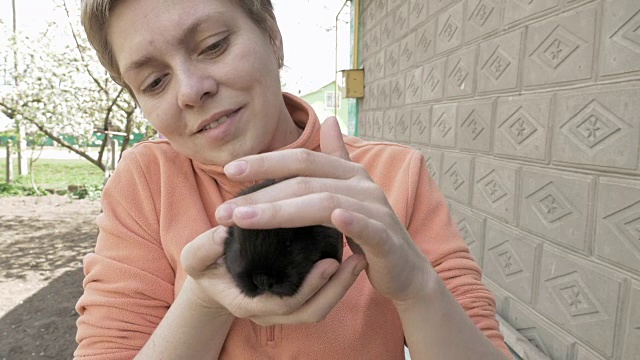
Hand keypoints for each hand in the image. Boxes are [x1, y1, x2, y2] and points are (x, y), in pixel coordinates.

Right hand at [180, 225, 365, 325]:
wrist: (212, 274)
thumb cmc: (207, 265)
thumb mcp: (196, 258)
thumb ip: (203, 249)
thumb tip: (222, 232)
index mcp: (248, 302)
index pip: (286, 304)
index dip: (310, 287)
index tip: (330, 262)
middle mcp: (270, 309)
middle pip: (311, 311)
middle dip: (336, 289)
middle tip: (355, 261)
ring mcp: (284, 304)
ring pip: (320, 305)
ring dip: (342, 285)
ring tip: (359, 258)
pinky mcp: (295, 291)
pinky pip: (321, 294)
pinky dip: (337, 279)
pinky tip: (350, 253)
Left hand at [215, 117, 431, 302]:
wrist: (405, 268)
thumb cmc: (369, 231)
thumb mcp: (349, 193)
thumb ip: (335, 160)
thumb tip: (329, 120)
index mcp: (348, 173)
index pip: (302, 160)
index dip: (266, 162)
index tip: (230, 170)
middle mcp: (362, 184)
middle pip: (305, 181)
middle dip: (261, 194)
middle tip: (224, 210)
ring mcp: (376, 209)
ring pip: (324, 203)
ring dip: (281, 212)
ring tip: (244, 222)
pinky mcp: (386, 237)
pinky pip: (366, 226)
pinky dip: (349, 220)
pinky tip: (332, 218)